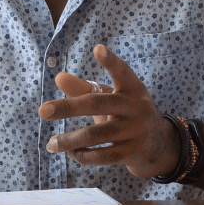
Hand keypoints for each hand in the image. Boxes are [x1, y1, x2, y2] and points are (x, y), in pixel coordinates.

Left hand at [37, 44, 179, 178]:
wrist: (161, 146)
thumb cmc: (126, 115)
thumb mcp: (111, 99)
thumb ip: (84, 88)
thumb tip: (58, 77)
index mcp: (132, 88)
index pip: (122, 71)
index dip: (110, 61)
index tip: (97, 49)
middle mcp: (137, 107)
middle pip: (97, 104)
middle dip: (68, 108)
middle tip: (42, 110)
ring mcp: (137, 131)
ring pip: (96, 134)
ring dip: (69, 140)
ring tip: (51, 144)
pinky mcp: (134, 153)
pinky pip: (103, 156)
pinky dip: (83, 155)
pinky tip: (70, 153)